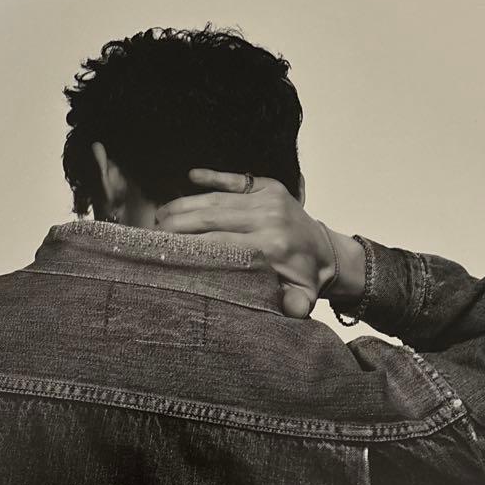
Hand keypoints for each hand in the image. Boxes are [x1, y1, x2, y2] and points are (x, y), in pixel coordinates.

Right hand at [155, 169, 333, 318]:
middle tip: (154, 231)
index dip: (190, 244)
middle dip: (179, 223)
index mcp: (272, 246)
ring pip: (218, 199)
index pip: (220, 243)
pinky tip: (191, 175)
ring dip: (186, 204)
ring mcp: (269, 199)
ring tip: (161, 214)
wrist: (330, 253)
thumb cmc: (304, 278)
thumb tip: (286, 309)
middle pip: (212, 218)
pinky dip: (213, 176)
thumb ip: (291, 305)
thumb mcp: (300, 298)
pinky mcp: (270, 186)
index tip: (165, 249)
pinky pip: (237, 179)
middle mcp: (269, 218)